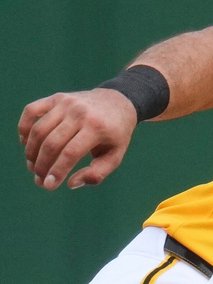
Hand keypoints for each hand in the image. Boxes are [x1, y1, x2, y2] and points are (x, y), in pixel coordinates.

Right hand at [19, 89, 136, 189]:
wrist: (118, 102)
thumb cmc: (115, 134)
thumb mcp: (115, 155)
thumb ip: (97, 173)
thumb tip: (71, 184)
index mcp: (97, 128)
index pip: (70, 153)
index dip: (56, 171)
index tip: (48, 186)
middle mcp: (80, 113)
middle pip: (52, 143)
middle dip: (41, 165)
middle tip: (39, 179)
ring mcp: (67, 103)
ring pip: (39, 130)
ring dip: (31, 151)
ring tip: (33, 166)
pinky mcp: (57, 98)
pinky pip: (31, 111)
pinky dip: (24, 128)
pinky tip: (26, 143)